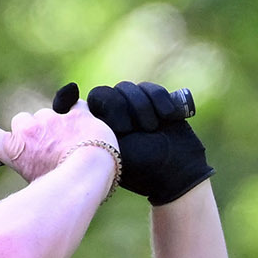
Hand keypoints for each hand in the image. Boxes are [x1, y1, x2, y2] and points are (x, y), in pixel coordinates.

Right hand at [0, 92, 119, 184]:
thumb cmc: (62, 189)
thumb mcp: (35, 187)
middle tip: (46, 148)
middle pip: (21, 121)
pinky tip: (85, 129)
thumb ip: (27, 172)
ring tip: (71, 144)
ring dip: (56, 124)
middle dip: (32, 130)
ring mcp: (52, 119)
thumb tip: (27, 183)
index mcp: (15, 150)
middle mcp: (29, 130)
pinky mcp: (75, 112)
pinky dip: (78, 114)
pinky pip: (74, 105)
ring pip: (48, 113)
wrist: (87, 175)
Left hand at [85, 81, 212, 204]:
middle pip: (108, 92)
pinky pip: (150, 89)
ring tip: (152, 128)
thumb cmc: (141, 166)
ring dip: (143, 106)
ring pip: (128, 88)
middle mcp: (110, 117)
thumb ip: (95, 129)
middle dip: (124, 108)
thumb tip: (79, 102)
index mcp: (96, 130)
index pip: (94, 100)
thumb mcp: (112, 150)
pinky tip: (167, 116)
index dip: (110, 109)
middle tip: (136, 129)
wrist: (177, 169)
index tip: (124, 129)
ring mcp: (130, 109)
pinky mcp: (152, 103)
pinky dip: (160, 100)